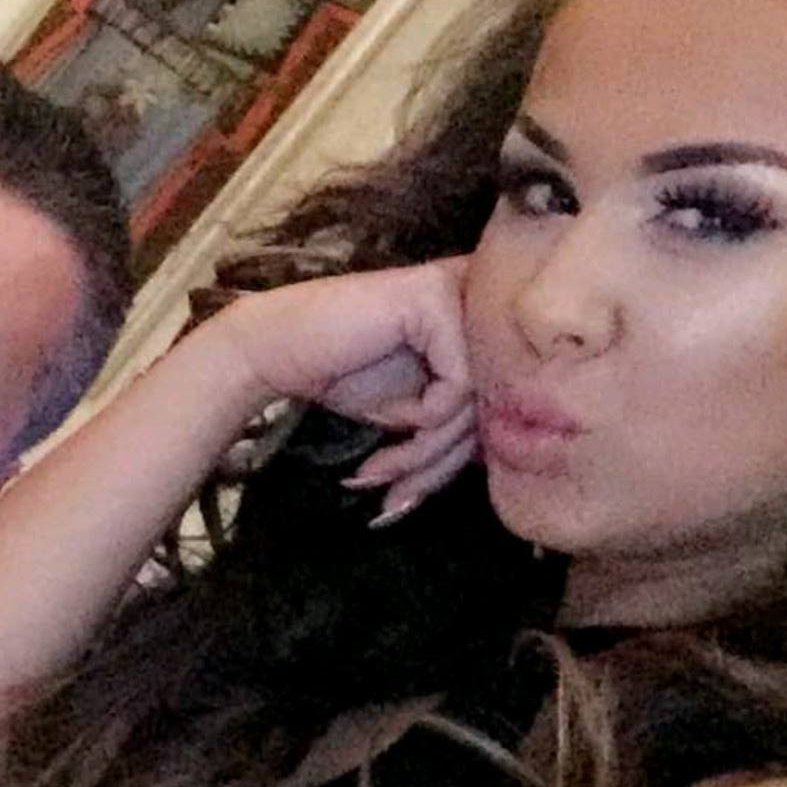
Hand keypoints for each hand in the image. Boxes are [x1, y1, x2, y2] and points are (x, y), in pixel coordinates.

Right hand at [207, 257, 475, 524]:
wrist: (274, 349)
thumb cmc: (340, 374)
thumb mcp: (413, 411)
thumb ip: (459, 427)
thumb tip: (512, 472)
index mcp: (477, 320)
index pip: (500, 399)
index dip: (459, 458)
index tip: (410, 493)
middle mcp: (477, 298)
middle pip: (493, 402)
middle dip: (440, 463)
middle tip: (393, 494)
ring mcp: (459, 292)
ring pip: (478, 399)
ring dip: (426, 451)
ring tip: (378, 470)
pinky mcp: (436, 299)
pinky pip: (458, 384)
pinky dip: (423, 416)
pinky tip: (387, 423)